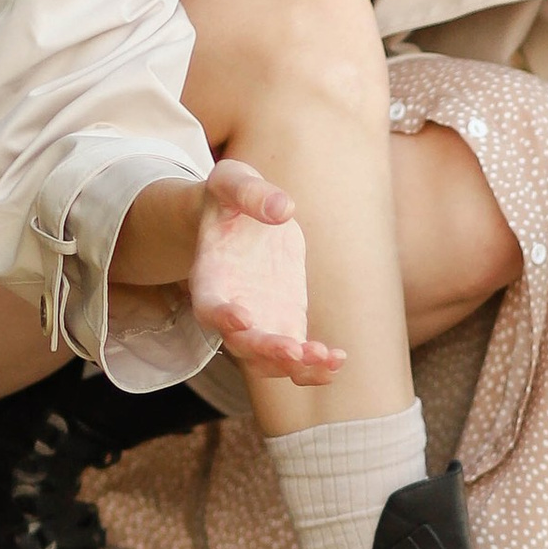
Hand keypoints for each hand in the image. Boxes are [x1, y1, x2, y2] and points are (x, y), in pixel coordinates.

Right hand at [188, 158, 345, 384]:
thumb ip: (251, 192)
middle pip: (242, 345)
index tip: (244, 320)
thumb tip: (283, 209)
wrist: (239, 216)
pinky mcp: (285, 322)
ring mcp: (259, 321)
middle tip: (295, 351)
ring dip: (296, 367)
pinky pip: (298, 354)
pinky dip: (316, 364)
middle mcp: (231, 308)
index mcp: (210, 277)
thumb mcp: (232, 180)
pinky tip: (339, 360)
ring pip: (270, 362)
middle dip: (267, 352)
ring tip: (326, 359)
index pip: (209, 307)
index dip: (223, 318)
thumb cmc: (228, 196)